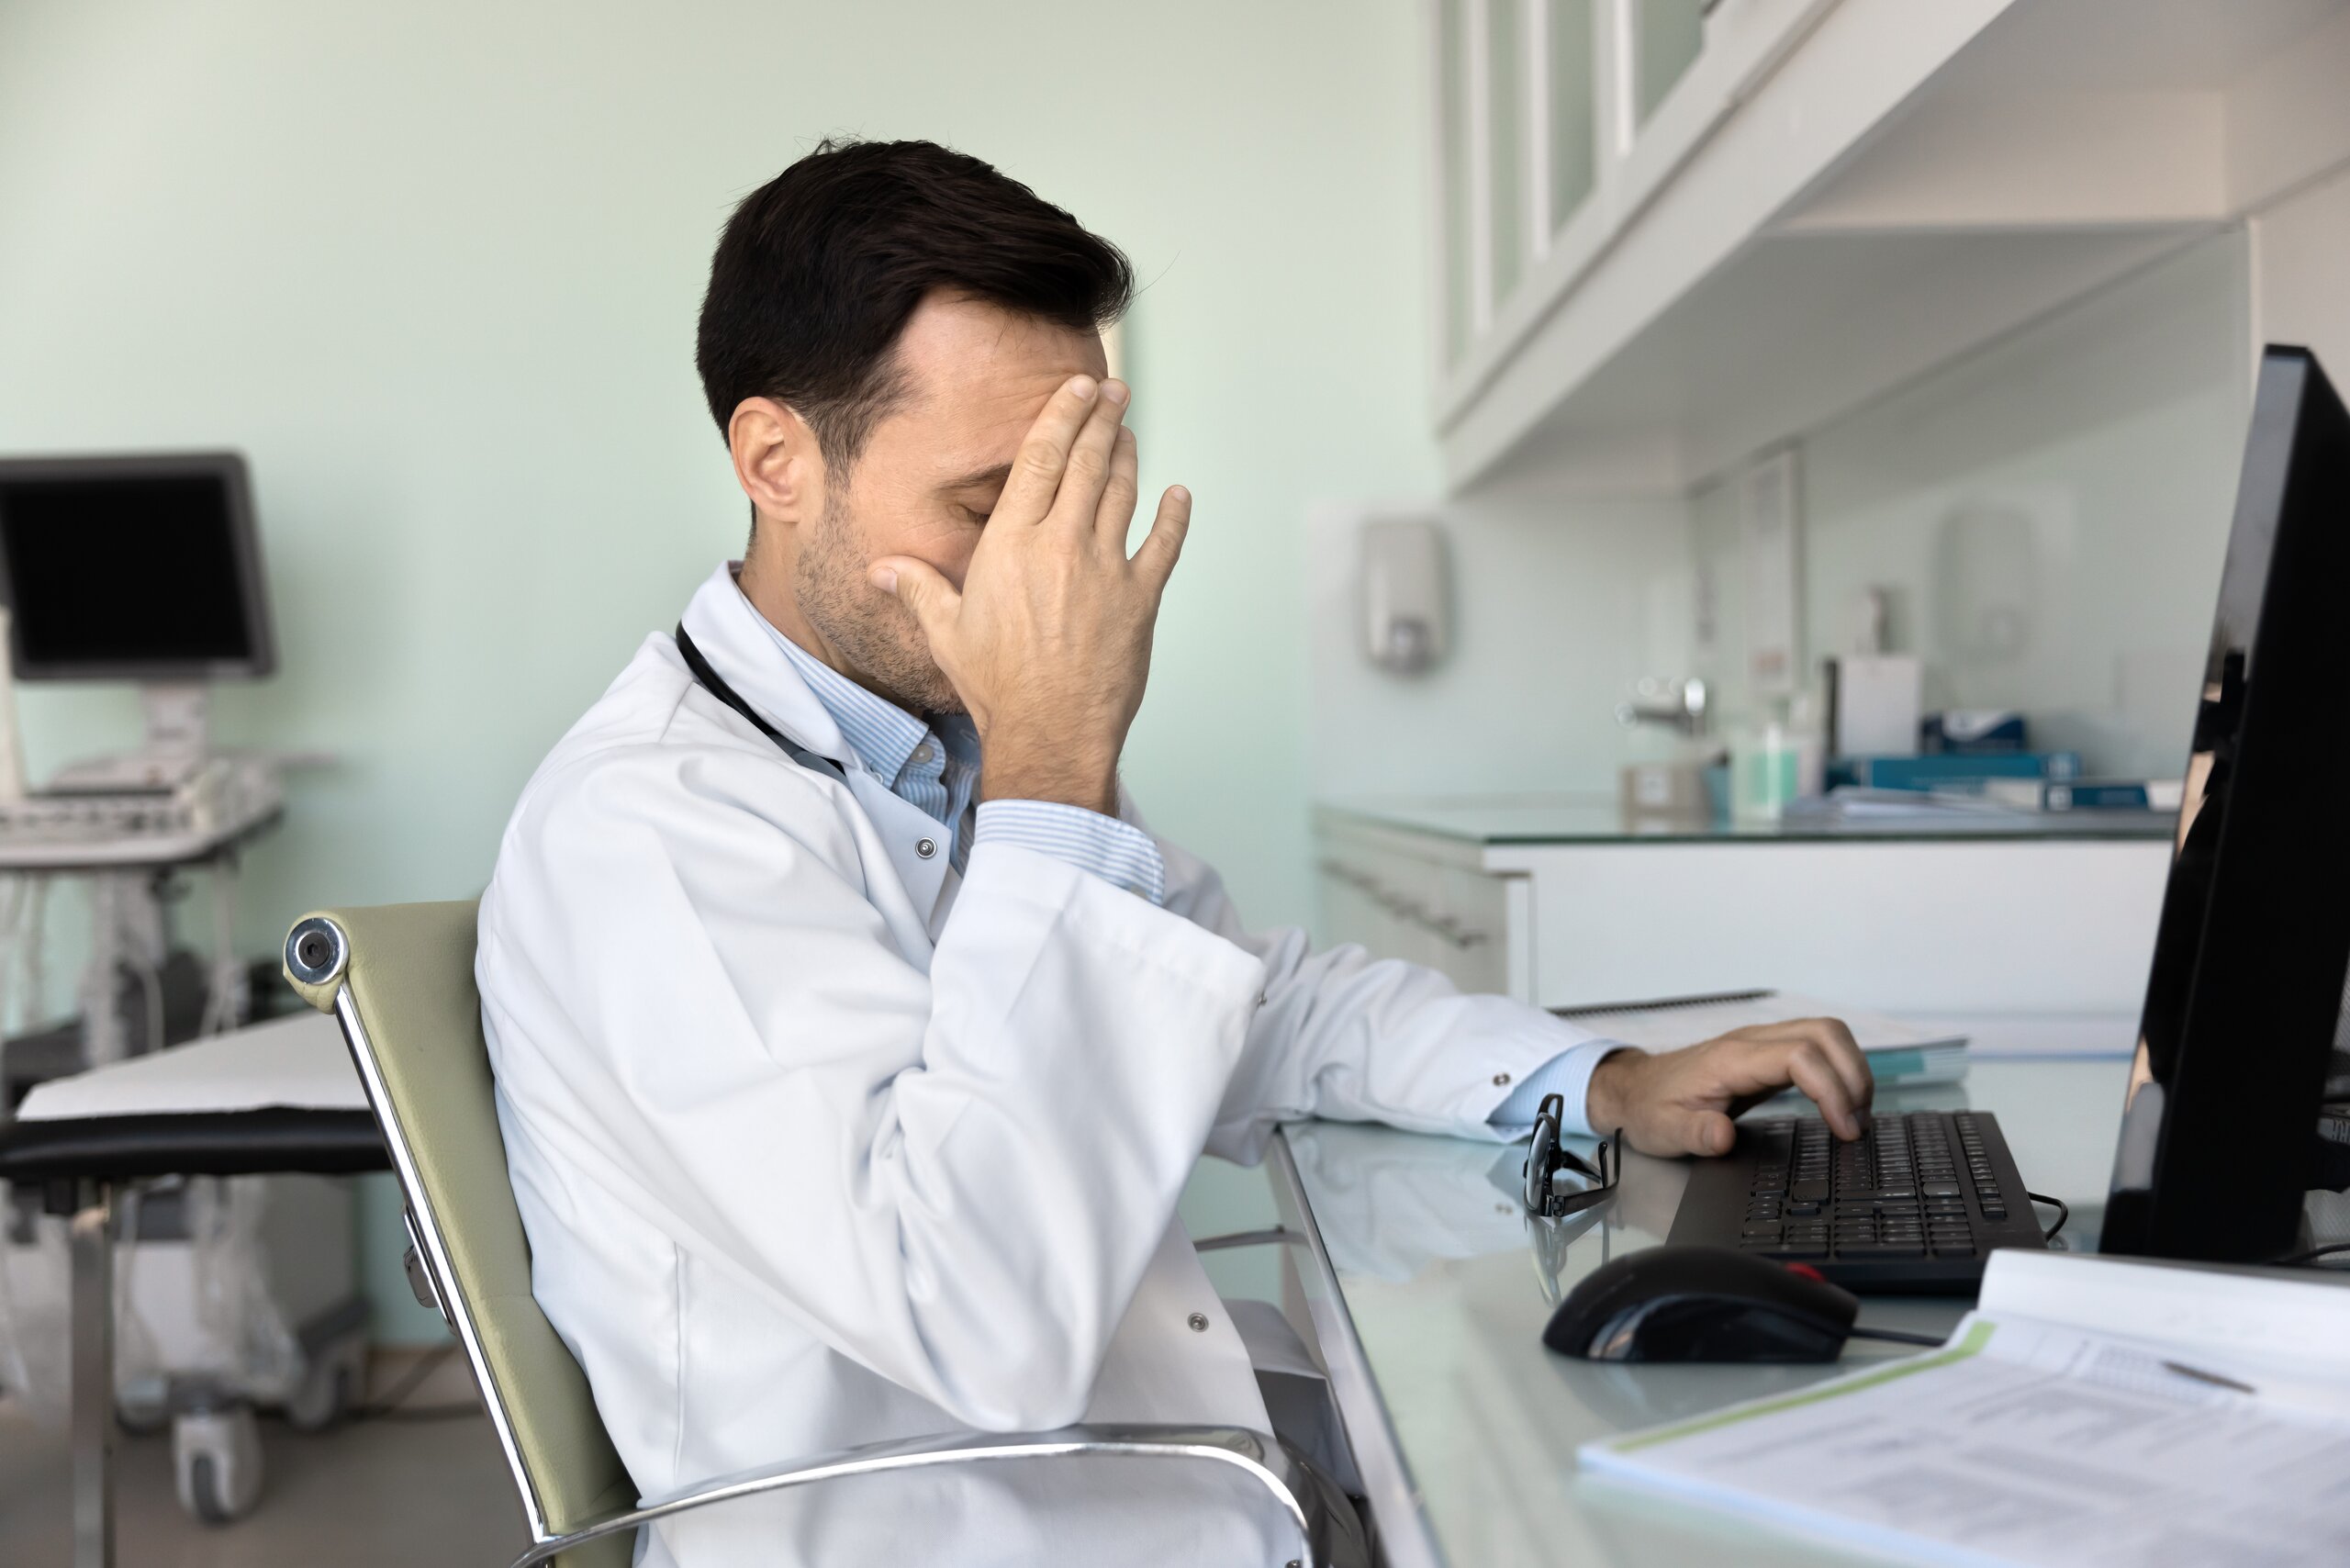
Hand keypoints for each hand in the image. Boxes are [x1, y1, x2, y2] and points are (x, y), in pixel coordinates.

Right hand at [868, 375, 1188, 815]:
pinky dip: (1173, 517)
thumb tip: (880, 569)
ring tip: (1130, 433)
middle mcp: (1061, 545)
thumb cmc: (996, 688)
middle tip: (1114, 393)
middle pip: (1088, 463)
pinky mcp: (1139, 599)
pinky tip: (1178, 496)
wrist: (1049, 733)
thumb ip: (917, 588)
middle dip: (1103, 420)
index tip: (1079, 389)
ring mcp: (1106, 570)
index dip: (1062, 416)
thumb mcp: (946, 632)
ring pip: (1123, 494)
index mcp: (1012, 544)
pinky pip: (1164, 546)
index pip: (1041, 459)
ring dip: (1129, 457)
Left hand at [1585, 1018, 1873, 1157]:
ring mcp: (1762, 1043)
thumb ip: (1695, 1134)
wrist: (1635, 1090)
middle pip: (1825, 1032)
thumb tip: (1723, 1136)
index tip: (1844, 1128)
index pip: (1800, 1055)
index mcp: (1731, 1059)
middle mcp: (1752, 1042)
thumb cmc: (1651, 1110)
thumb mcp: (1665, 1131)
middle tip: (1858, 1124)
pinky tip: (1842, 1104)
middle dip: (1854, 1075)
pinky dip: (1840, 1070)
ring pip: (1827, 1033)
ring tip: (1858, 1116)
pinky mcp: (1769, 1054)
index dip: (1831, 1089)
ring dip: (1852, 1069)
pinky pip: (1818, 1047)